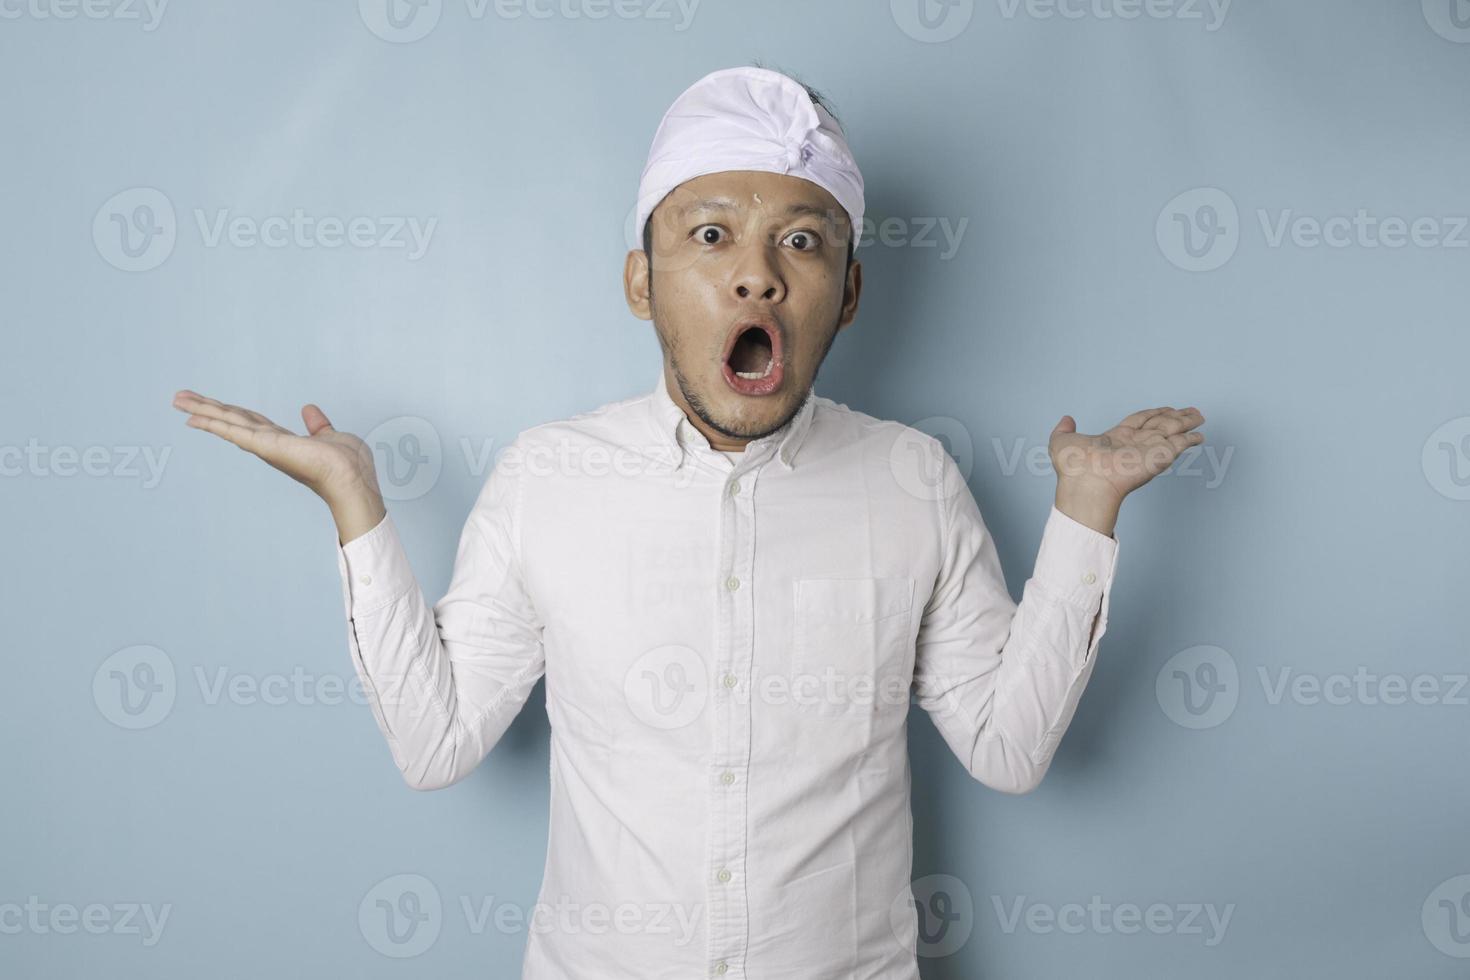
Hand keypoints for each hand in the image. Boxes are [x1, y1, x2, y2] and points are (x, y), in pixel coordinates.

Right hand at [171, 389, 385, 541]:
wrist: (352, 480)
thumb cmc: (347, 465)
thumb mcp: (330, 437)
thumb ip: (316, 425)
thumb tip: (308, 409)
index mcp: (282, 441)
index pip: (249, 421)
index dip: (229, 411)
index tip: (208, 403)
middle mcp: (269, 444)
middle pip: (232, 419)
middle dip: (206, 408)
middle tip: (179, 397)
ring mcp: (265, 446)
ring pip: (228, 422)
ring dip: (202, 410)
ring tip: (178, 400)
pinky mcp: (266, 446)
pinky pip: (235, 431)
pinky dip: (214, 423)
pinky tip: (194, 417)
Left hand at [1048, 406, 1205, 535]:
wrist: (1086, 482)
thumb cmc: (1073, 468)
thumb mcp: (1061, 441)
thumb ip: (1064, 429)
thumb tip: (1066, 419)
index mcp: (1116, 438)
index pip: (1140, 420)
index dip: (1153, 413)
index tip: (1166, 408)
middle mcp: (1134, 444)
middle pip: (1160, 424)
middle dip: (1176, 417)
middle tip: (1192, 411)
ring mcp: (1148, 450)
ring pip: (1171, 430)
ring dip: (1186, 422)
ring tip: (1200, 415)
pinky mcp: (1159, 457)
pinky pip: (1179, 444)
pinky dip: (1190, 439)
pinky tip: (1200, 436)